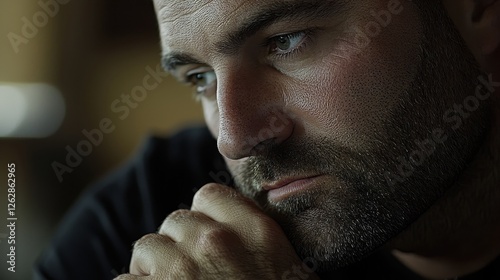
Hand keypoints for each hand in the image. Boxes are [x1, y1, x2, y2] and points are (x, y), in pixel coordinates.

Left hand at [114, 183, 319, 278]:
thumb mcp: (285, 272)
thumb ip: (255, 241)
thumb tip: (225, 231)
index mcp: (256, 234)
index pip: (209, 196)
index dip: (203, 217)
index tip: (205, 238)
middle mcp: (218, 243)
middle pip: (175, 221)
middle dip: (177, 246)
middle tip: (188, 275)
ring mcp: (181, 270)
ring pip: (147, 249)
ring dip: (153, 271)